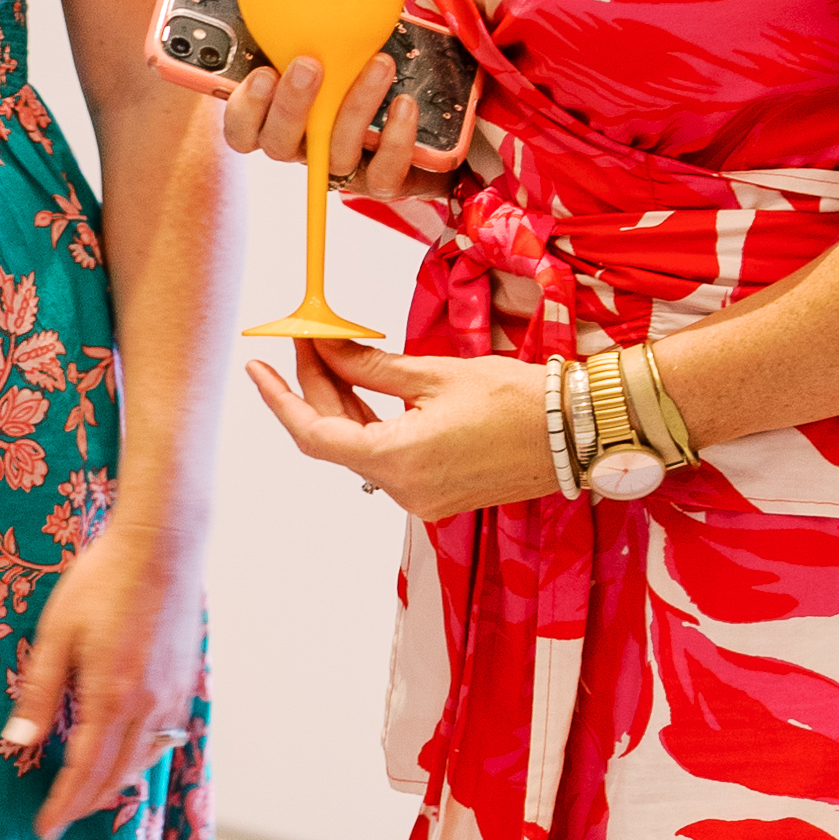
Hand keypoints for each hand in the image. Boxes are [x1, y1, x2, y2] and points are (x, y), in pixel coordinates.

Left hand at [0, 505, 207, 834]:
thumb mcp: (56, 633)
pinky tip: (126, 754)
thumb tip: (19, 742)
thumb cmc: (102, 581)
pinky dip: (141, 757)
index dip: (63, 805)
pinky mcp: (185, 681)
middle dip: (87, 804)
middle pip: (116, 776)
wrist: (162, 545)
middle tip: (61, 819)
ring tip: (88, 795)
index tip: (45, 828)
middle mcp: (148, 706)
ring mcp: (172, 695)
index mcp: (111, 697)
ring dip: (115, 784)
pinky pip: (163, 737)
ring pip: (144, 760)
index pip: (84, 772)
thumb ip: (39, 692)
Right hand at [220, 44, 423, 193]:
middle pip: (279, 144)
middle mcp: (302, 146)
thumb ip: (304, 19)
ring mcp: (341, 166)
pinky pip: (382, 175)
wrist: (420, 105)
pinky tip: (404, 103)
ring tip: (379, 64)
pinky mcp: (381, 180)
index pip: (242, 129)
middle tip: (310, 65)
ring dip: (355, 106)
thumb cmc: (357, 58)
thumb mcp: (325, 35)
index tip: (262, 74)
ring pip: (335, 154)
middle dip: (292, 104)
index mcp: (276, 116)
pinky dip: (395, 140)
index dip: (245, 109)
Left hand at [244, 336, 554, 518]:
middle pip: (336, 439)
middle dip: (316, 389)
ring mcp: (422, 498)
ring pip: (361, 448)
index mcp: (398, 461)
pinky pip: (389, 457)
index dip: (281, 399)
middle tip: (308, 341)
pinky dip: (372, 423)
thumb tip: (329, 350)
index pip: (314, 434)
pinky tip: (366, 389)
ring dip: (344, 405)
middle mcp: (405, 490)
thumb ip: (372, 368)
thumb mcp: (435, 374)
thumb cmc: (519, 400)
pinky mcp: (440, 494)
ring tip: (334, 355)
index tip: (259, 368)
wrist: (579, 432)